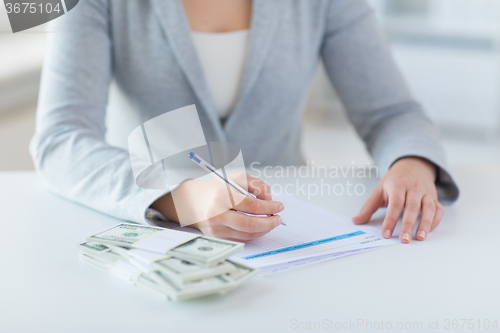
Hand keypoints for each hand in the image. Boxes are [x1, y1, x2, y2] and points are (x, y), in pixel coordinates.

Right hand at [151, 173, 283, 241]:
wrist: (191, 201)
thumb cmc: (217, 188)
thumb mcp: (237, 178)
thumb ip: (257, 185)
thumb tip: (269, 200)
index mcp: (222, 196)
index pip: (253, 206)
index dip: (270, 207)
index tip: (279, 206)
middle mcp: (217, 214)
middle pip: (250, 224)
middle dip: (269, 223)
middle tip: (278, 218)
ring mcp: (215, 228)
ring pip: (247, 234)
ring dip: (264, 229)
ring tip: (271, 222)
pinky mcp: (216, 237)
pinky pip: (240, 238)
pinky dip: (253, 234)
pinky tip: (259, 227)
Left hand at [351, 157, 442, 242]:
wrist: (413, 165)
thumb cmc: (394, 181)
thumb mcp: (379, 190)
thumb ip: (368, 207)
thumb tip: (355, 221)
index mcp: (398, 185)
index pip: (395, 204)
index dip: (390, 220)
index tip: (386, 234)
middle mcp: (413, 188)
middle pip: (412, 207)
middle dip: (408, 225)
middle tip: (404, 240)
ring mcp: (426, 193)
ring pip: (428, 208)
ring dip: (425, 224)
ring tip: (420, 238)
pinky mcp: (434, 198)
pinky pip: (438, 210)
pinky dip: (435, 221)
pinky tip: (428, 231)